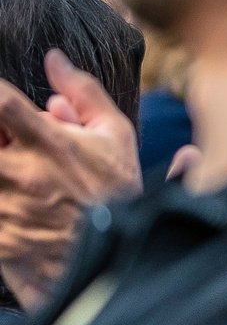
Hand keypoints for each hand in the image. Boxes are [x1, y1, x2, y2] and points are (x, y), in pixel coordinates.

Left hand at [0, 54, 144, 305]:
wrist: (116, 265)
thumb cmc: (118, 195)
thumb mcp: (116, 137)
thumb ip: (85, 94)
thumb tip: (53, 59)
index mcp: (48, 142)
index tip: (0, 102)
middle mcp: (18, 172)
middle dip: (0, 137)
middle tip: (13, 141)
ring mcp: (2, 207)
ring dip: (4, 167)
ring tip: (24, 174)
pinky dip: (3, 198)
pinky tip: (21, 200)